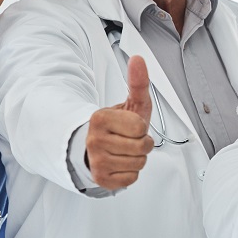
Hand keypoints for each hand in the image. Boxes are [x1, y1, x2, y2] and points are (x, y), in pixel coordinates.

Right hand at [85, 55, 154, 189]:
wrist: (97, 147)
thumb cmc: (118, 126)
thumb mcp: (130, 103)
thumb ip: (137, 82)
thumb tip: (138, 59)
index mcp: (99, 118)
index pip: (139, 127)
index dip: (141, 128)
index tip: (130, 126)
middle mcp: (94, 140)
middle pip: (142, 147)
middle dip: (143, 144)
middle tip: (130, 140)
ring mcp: (96, 161)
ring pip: (139, 163)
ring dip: (138, 158)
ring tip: (125, 151)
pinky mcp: (101, 178)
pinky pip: (132, 178)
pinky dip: (131, 172)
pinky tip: (120, 163)